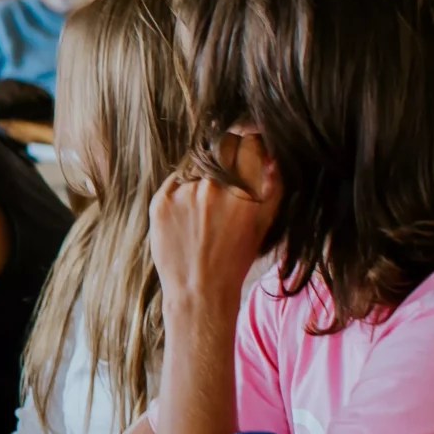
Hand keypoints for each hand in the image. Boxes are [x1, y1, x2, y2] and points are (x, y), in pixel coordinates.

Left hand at [148, 139, 277, 318]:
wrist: (199, 290)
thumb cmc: (236, 258)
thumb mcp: (264, 223)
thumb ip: (272, 185)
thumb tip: (269, 155)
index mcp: (246, 190)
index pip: (247, 143)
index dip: (248, 143)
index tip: (247, 148)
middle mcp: (215, 186)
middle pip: (220, 150)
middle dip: (226, 159)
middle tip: (223, 186)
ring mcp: (185, 193)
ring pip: (196, 167)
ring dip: (202, 179)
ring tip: (204, 211)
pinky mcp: (161, 201)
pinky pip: (175, 182)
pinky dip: (182, 192)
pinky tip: (188, 217)